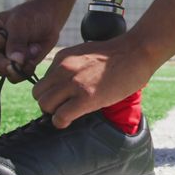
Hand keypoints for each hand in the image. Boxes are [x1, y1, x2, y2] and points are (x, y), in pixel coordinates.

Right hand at [0, 1, 60, 81]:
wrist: (48, 20)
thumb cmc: (30, 16)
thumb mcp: (21, 24)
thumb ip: (16, 42)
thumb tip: (15, 62)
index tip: (9, 33)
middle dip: (9, 60)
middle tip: (25, 55)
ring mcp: (0, 59)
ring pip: (3, 72)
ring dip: (21, 64)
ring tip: (34, 49)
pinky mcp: (14, 67)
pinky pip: (15, 77)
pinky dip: (26, 70)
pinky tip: (34, 58)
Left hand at [31, 34, 154, 128]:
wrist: (136, 52)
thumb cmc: (117, 54)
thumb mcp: (85, 54)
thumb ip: (71, 66)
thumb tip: (64, 85)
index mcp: (63, 58)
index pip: (42, 81)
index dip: (50, 93)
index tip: (61, 98)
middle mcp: (64, 69)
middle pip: (38, 94)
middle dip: (48, 104)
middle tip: (62, 108)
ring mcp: (74, 83)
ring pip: (45, 105)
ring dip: (54, 113)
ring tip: (68, 113)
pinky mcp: (86, 97)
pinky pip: (60, 116)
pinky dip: (61, 122)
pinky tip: (70, 120)